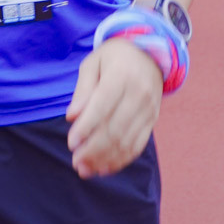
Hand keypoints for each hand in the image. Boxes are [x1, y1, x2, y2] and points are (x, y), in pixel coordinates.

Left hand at [66, 38, 162, 177]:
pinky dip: (121, 160)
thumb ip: (82, 89)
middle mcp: (139, 93)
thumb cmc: (114, 57)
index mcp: (121, 75)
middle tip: (76, 161)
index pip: (102, 106)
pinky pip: (138, 145)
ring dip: (105, 159)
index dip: (86, 128)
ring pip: (126, 141)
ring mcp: (148, 109)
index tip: (71, 143)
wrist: (150, 54)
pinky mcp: (152, 120)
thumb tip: (72, 116)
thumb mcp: (93, 63)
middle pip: (115, 128)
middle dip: (93, 150)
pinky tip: (104, 168)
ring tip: (85, 169)